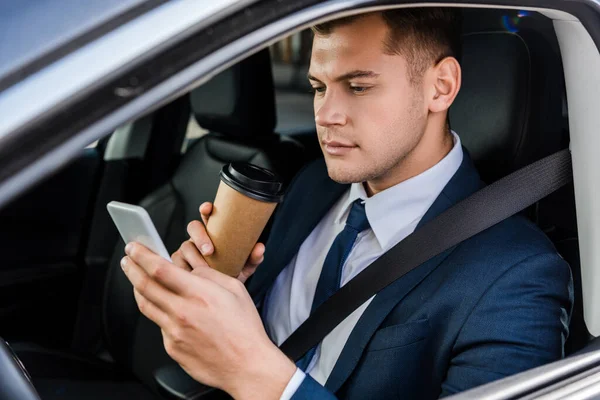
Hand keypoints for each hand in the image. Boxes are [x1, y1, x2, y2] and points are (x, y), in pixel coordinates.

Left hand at [121, 243, 295, 398]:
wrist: (246, 365)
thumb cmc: (244, 329)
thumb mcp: (234, 289)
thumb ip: (208, 276)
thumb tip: (190, 270)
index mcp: (199, 294)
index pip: (160, 269)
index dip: (142, 256)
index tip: (134, 247)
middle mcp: (182, 313)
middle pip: (145, 286)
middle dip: (132, 268)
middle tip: (127, 259)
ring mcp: (174, 332)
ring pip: (146, 306)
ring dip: (137, 289)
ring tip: (137, 279)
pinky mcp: (172, 348)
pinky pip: (159, 325)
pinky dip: (159, 312)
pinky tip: (166, 309)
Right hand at [172, 202, 264, 282]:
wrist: (223, 293)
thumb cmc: (233, 272)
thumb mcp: (245, 266)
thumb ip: (253, 258)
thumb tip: (259, 248)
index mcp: (215, 231)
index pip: (208, 215)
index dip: (205, 209)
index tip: (207, 208)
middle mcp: (199, 237)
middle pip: (193, 227)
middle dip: (200, 237)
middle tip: (209, 251)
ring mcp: (187, 249)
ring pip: (185, 246)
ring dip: (194, 257)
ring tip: (205, 269)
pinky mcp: (179, 261)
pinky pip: (177, 262)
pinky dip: (185, 268)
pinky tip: (192, 275)